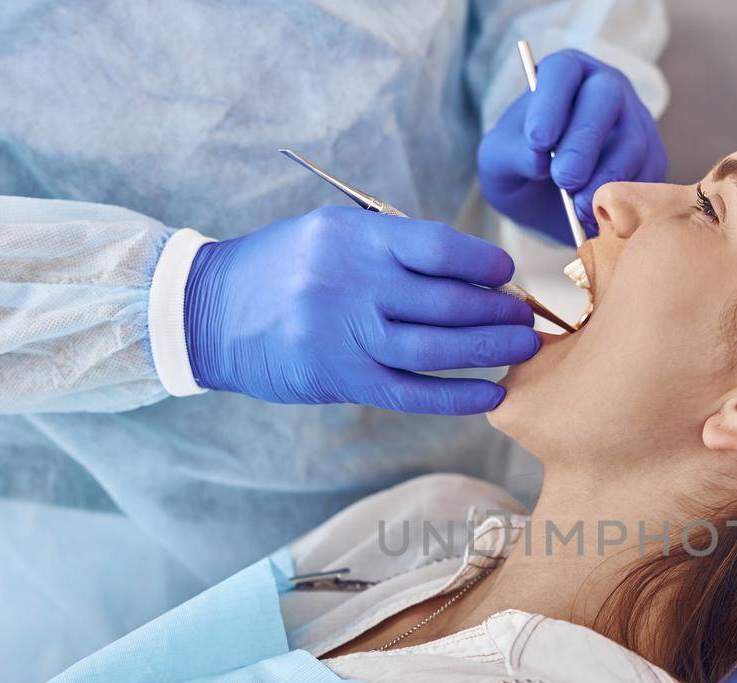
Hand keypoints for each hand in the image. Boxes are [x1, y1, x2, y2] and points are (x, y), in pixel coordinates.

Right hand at [182, 207, 537, 412]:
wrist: (209, 313)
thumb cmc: (281, 268)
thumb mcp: (329, 234)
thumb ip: (391, 246)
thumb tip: (468, 267)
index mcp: (353, 238)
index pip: (438, 246)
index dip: (483, 262)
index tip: (506, 273)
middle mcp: (352, 284)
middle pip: (447, 300)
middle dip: (498, 310)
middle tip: (527, 316)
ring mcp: (345, 335)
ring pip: (437, 346)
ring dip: (490, 349)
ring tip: (523, 347)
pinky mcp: (340, 378)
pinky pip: (412, 391)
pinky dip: (457, 396)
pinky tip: (491, 395)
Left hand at [478, 49, 668, 243]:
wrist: (547, 203)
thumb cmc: (520, 168)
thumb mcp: (498, 162)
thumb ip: (511, 154)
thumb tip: (540, 160)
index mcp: (563, 75)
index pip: (562, 71)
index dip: (551, 102)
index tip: (537, 141)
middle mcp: (604, 88)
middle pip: (606, 97)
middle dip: (584, 141)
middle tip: (564, 179)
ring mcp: (634, 120)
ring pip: (633, 139)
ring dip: (607, 176)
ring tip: (579, 209)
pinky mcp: (652, 157)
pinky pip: (650, 174)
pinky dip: (628, 197)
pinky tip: (603, 216)